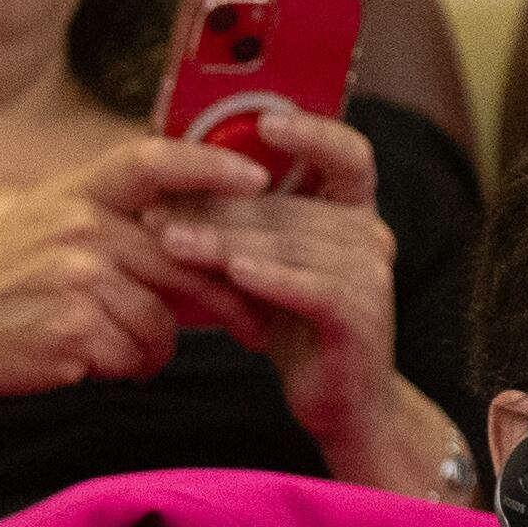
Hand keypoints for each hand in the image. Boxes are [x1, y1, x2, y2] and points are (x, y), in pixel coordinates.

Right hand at [0, 138, 274, 458]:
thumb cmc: (6, 287)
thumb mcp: (51, 229)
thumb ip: (119, 224)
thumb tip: (212, 239)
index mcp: (73, 192)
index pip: (151, 160)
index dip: (208, 164)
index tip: (258, 178)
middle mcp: (76, 224)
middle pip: (187, 261)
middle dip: (230, 302)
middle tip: (256, 328)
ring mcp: (74, 275)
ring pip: (164, 319)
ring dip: (157, 347)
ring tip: (131, 351)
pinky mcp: (74, 327)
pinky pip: (138, 354)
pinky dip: (130, 368)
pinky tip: (99, 361)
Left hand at [145, 110, 436, 489]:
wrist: (342, 405)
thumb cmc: (299, 328)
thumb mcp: (270, 265)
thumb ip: (247, 223)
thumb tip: (178, 177)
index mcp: (353, 213)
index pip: (348, 155)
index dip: (312, 133)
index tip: (265, 122)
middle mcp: (370, 236)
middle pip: (289, 206)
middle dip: (218, 207)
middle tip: (156, 208)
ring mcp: (371, 276)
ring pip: (289, 245)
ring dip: (224, 243)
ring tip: (169, 242)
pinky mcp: (360, 316)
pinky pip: (310, 286)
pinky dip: (269, 278)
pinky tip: (232, 274)